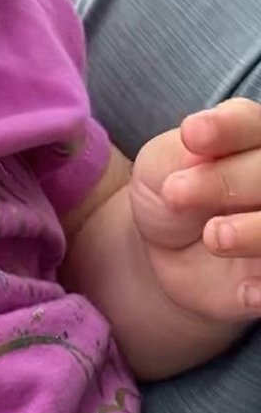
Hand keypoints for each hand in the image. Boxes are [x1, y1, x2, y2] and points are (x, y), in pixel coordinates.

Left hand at [130, 98, 260, 323]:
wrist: (163, 245)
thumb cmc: (169, 186)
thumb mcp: (161, 164)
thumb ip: (182, 156)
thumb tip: (199, 155)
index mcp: (250, 136)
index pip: (250, 122)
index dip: (227, 128)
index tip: (190, 135)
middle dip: (229, 180)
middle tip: (177, 192)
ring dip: (256, 232)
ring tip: (214, 237)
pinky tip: (247, 290)